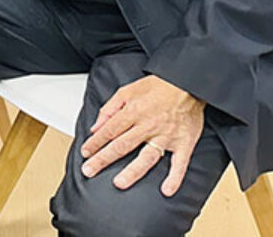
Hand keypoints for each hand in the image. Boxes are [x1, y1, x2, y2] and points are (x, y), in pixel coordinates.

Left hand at [80, 74, 205, 194]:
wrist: (186, 83)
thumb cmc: (158, 86)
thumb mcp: (127, 90)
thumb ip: (109, 109)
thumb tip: (96, 127)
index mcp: (133, 112)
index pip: (108, 131)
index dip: (95, 143)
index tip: (85, 153)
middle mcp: (148, 126)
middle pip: (121, 146)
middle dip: (103, 159)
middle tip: (89, 171)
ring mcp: (166, 136)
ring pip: (146, 157)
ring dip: (132, 172)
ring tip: (119, 183)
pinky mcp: (184, 143)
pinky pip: (180, 163)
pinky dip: (175, 177)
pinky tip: (167, 190)